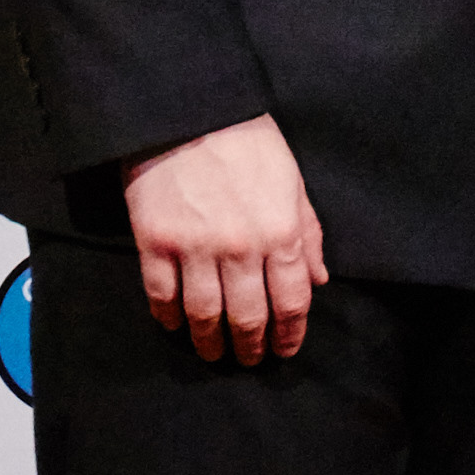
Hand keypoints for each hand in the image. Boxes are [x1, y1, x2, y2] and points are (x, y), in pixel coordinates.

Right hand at [122, 114, 327, 365]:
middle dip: (251, 346)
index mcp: (282, 231)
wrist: (190, 113)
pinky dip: (169, 317)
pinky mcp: (155, 243)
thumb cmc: (250, 143)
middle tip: (250, 360)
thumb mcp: (294, 182)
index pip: (292, 300)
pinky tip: (176, 325)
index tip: (286, 349)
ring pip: (204, 314)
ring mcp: (195, 247)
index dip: (290, 332)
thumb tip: (319, 279)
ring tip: (214, 353)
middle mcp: (241, 246)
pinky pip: (161, 295)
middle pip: (248, 315)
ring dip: (210, 341)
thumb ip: (308, 234)